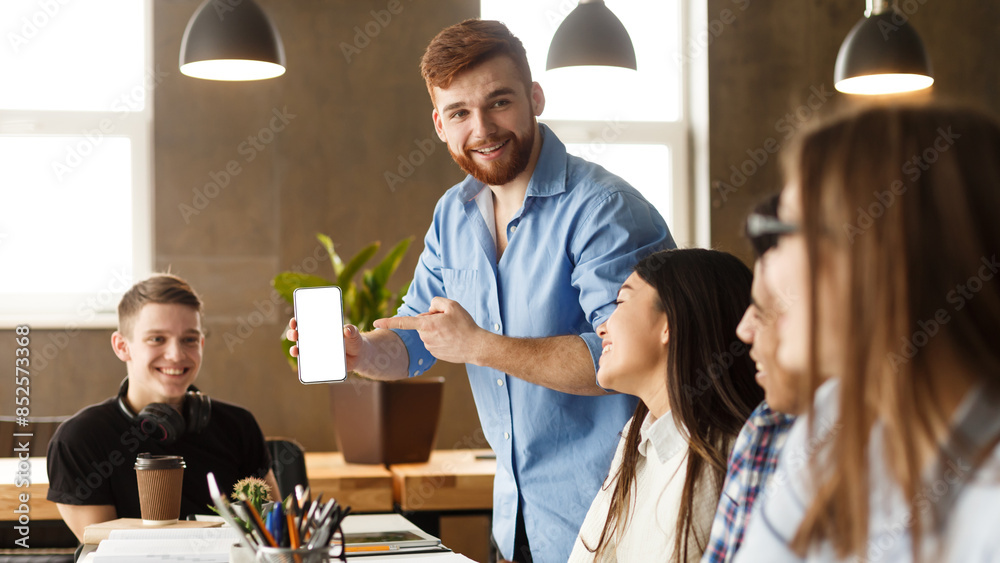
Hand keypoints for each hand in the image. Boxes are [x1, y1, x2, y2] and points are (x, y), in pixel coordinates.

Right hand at [286, 318, 364, 372]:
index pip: (304, 323)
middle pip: (298, 336)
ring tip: (295, 350)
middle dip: (292, 334)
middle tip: (295, 334)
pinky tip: (303, 365)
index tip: (294, 321)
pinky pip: (308, 364)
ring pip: (300, 350)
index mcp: (320, 328)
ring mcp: (315, 351)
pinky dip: (304, 365)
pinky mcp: (319, 362)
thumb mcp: (354, 333)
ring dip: (294, 350)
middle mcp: (314, 339)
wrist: (359, 356)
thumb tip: (346, 330)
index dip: (296, 321)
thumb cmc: (354, 340)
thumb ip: (351, 330)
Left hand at [372, 297, 487, 364]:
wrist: (476, 346)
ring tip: (453, 331)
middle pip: (422, 323)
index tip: (375, 322)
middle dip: (431, 320)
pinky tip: (452, 339)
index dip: (388, 321)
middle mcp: (425, 337)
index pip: (403, 322)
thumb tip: (429, 310)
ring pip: (428, 333)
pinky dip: (440, 338)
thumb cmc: (465, 325)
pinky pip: (433, 341)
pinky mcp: (434, 354)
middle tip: (449, 321)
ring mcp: (429, 347)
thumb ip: (436, 302)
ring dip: (437, 329)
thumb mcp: (452, 305)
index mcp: (426, 324)